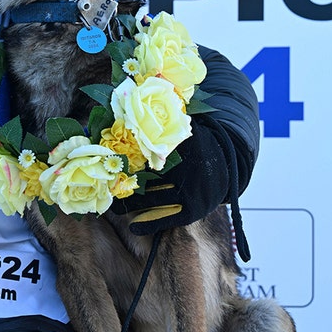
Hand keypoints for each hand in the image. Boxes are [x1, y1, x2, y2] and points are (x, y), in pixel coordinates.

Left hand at [110, 113, 229, 235]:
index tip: (108, 155)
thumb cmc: (196, 142)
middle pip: (149, 176)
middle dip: (125, 179)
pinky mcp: (193, 211)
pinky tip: (133, 227)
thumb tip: (123, 104)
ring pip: (154, 198)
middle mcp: (187, 170)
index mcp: (183, 146)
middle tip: (103, 182)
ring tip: (110, 206)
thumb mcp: (182, 128)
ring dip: (131, 203)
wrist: (228, 164)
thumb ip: (159, 121)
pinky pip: (168, 219)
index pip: (152, 150)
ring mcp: (191, 192)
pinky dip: (150, 225)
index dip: (129, 154)